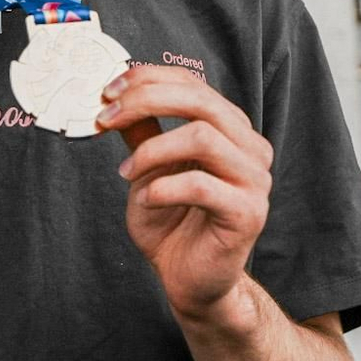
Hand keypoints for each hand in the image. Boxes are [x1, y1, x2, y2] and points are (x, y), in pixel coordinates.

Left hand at [95, 65, 274, 320]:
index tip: (107, 91)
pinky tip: (147, 200)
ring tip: (126, 173)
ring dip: (152, 150)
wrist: (189, 281)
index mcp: (230, 128)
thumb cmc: (171, 223)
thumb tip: (114, 95)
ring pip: (203, 137)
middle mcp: (250, 147)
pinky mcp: (248, 213)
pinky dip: (163, 188)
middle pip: (201, 101)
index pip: (193, 84)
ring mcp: (255, 180)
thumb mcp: (147, 169)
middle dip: (146, 101)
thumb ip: (141, 133)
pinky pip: (201, 185)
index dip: (148, 79)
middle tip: (106, 117)